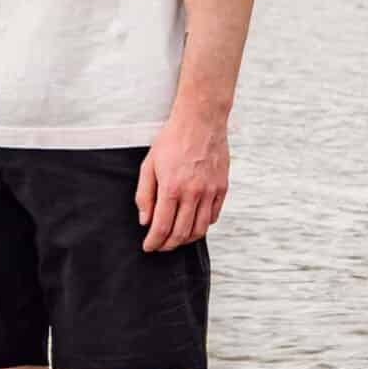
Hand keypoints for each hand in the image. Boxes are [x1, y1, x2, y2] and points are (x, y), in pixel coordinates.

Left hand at [136, 110, 228, 251]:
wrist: (200, 121)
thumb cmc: (172, 140)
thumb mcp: (149, 165)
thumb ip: (144, 195)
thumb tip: (145, 221)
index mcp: (171, 187)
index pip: (162, 227)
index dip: (154, 242)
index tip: (149, 247)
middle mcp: (193, 193)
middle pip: (181, 233)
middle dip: (168, 245)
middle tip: (160, 246)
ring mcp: (210, 192)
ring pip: (200, 230)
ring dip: (186, 240)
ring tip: (176, 239)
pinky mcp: (222, 188)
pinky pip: (213, 217)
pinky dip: (202, 226)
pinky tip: (192, 223)